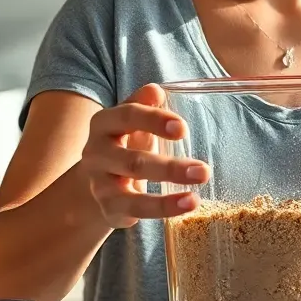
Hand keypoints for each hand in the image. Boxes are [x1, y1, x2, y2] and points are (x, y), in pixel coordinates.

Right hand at [80, 83, 209, 228]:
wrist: (97, 180)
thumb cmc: (124, 143)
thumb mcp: (132, 121)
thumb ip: (144, 105)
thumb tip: (156, 90)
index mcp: (104, 123)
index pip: (127, 117)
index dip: (155, 121)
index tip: (183, 129)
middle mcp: (96, 153)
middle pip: (133, 161)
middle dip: (169, 167)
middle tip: (204, 171)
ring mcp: (100, 183)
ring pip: (132, 194)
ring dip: (166, 198)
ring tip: (195, 199)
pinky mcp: (108, 207)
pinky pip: (135, 210)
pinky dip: (162, 209)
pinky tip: (185, 206)